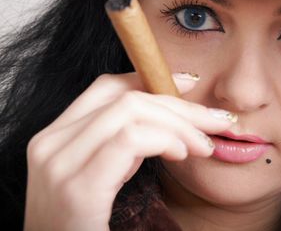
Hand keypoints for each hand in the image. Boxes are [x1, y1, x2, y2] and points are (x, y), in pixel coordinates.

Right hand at [24, 72, 235, 230]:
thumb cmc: (87, 229)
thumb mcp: (102, 179)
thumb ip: (121, 148)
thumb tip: (169, 121)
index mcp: (56, 138)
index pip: (105, 88)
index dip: (151, 78)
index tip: (191, 83)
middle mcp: (49, 144)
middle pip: (125, 98)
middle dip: (180, 105)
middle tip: (216, 121)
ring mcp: (58, 164)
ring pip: (131, 111)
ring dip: (180, 124)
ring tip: (202, 145)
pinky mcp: (77, 188)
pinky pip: (130, 140)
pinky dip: (164, 139)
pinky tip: (181, 154)